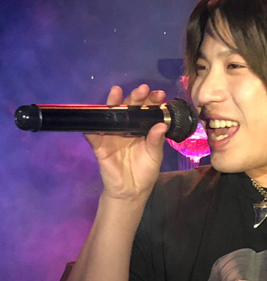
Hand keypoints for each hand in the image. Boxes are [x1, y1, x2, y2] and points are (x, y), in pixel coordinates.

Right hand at [85, 84, 166, 201]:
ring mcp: (112, 135)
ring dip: (113, 103)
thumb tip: (162, 125)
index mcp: (141, 128)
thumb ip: (156, 141)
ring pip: (110, 115)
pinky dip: (91, 129)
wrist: (131, 191)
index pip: (146, 110)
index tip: (159, 94)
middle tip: (142, 90)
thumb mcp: (154, 156)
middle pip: (129, 108)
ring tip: (117, 92)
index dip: (151, 101)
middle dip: (136, 97)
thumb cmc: (145, 172)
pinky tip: (91, 122)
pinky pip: (93, 136)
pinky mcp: (100, 146)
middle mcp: (126, 127)